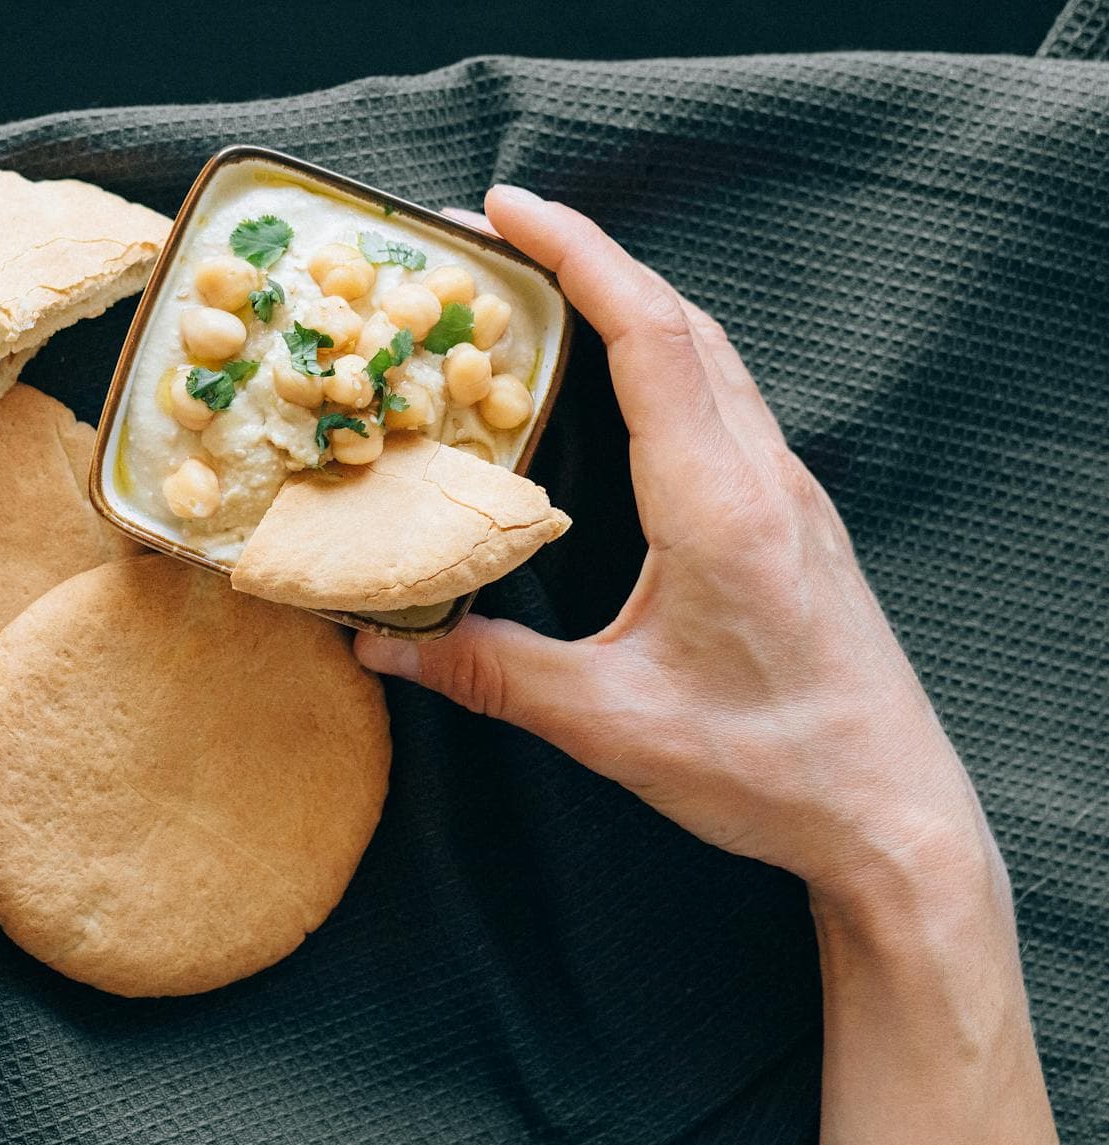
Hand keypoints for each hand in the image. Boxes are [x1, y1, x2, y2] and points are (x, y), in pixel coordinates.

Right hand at [361, 190, 1081, 1144]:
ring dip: (629, 304)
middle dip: (589, 262)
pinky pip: (724, 401)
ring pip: (709, 356)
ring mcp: (788, 492)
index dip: (576, 256)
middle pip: (681, 322)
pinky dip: (662, 359)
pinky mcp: (793, 518)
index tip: (502, 209)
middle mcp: (761, 475)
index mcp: (716, 503)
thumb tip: (376, 641)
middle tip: (492, 243)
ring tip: (540, 296)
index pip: (648, 337)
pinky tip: (615, 390)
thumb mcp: (608, 724)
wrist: (890, 812)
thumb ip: (488, 673)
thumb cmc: (767, 766)